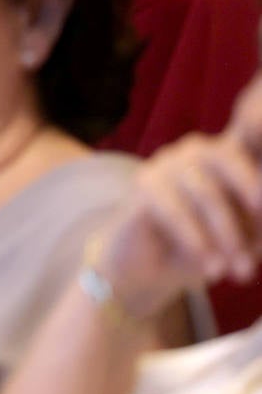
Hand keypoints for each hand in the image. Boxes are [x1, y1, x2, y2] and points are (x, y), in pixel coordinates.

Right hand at [93, 130, 261, 319]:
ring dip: (228, 236)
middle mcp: (196, 151)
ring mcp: (166, 165)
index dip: (257, 121)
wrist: (148, 269)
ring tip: (240, 272)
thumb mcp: (248, 234)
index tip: (261, 144)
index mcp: (229, 154)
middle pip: (227, 156)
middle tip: (260, 247)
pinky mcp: (143, 187)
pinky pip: (176, 212)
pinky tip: (211, 270)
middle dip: (251, 198)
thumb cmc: (208, 245)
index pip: (249, 125)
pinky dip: (198, 242)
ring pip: (206, 193)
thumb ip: (261, 218)